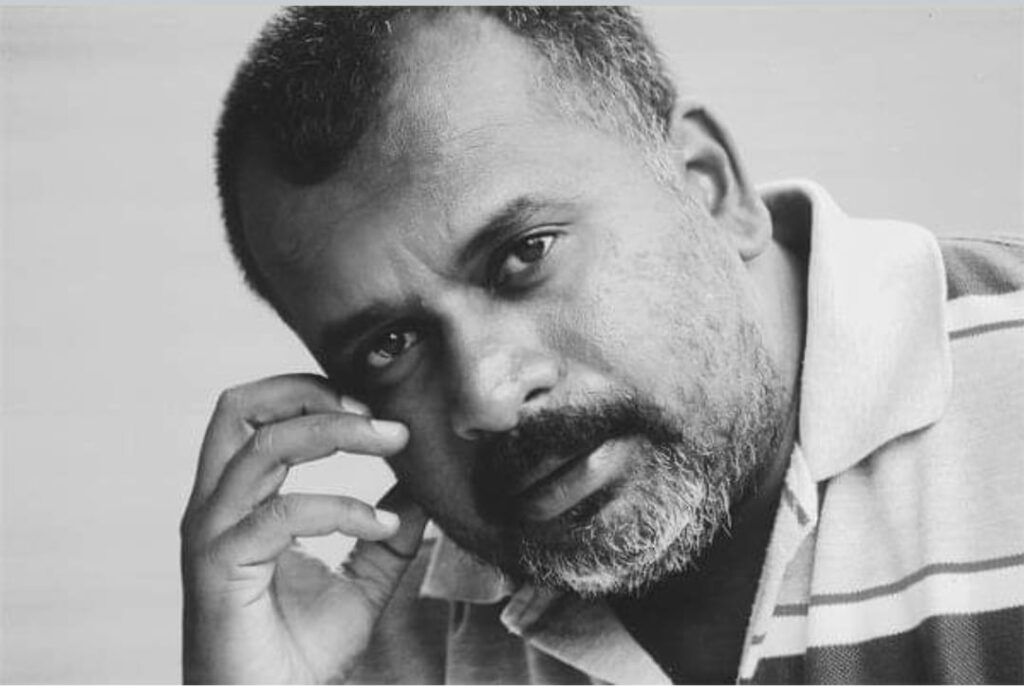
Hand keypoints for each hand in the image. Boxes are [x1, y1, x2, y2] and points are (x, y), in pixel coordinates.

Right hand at [180, 374, 427, 682]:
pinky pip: (283, 512)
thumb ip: (386, 535)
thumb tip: (419, 491)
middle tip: (377, 414)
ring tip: (393, 442)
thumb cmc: (300, 655)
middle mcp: (217, 506)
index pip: (257, 413)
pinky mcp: (220, 565)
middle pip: (241, 407)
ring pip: (263, 445)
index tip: (378, 412)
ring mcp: (213, 532)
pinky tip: (383, 526)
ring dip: (336, 431)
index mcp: (240, 500)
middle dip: (311, 391)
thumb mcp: (362, 582)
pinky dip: (342, 507)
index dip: (314, 394)